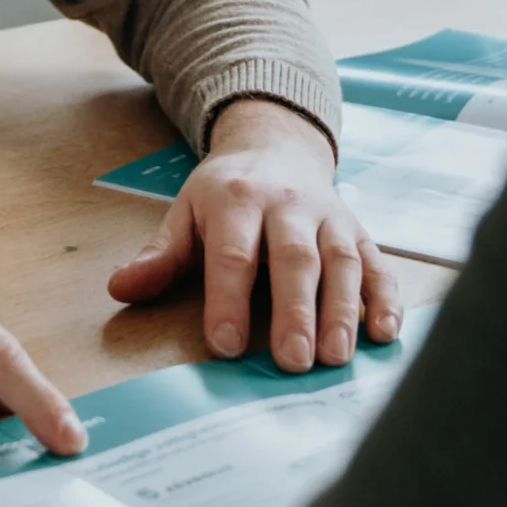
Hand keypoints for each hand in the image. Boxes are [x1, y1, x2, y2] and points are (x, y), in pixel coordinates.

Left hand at [106, 98, 403, 371]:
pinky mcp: (360, 231)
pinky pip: (377, 263)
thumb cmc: (226, 195)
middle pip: (295, 257)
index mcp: (237, 199)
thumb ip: (160, 255)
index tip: (225, 345)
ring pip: (341, 260)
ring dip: (343, 310)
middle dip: (295, 310)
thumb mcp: (185, 213)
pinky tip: (385, 332)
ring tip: (336, 357)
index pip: (234, 252)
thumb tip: (121, 288)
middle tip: (293, 361)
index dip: (230, 298)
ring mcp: (330, 217)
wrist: (277, 146)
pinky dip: (385, 297)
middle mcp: (289, 205)